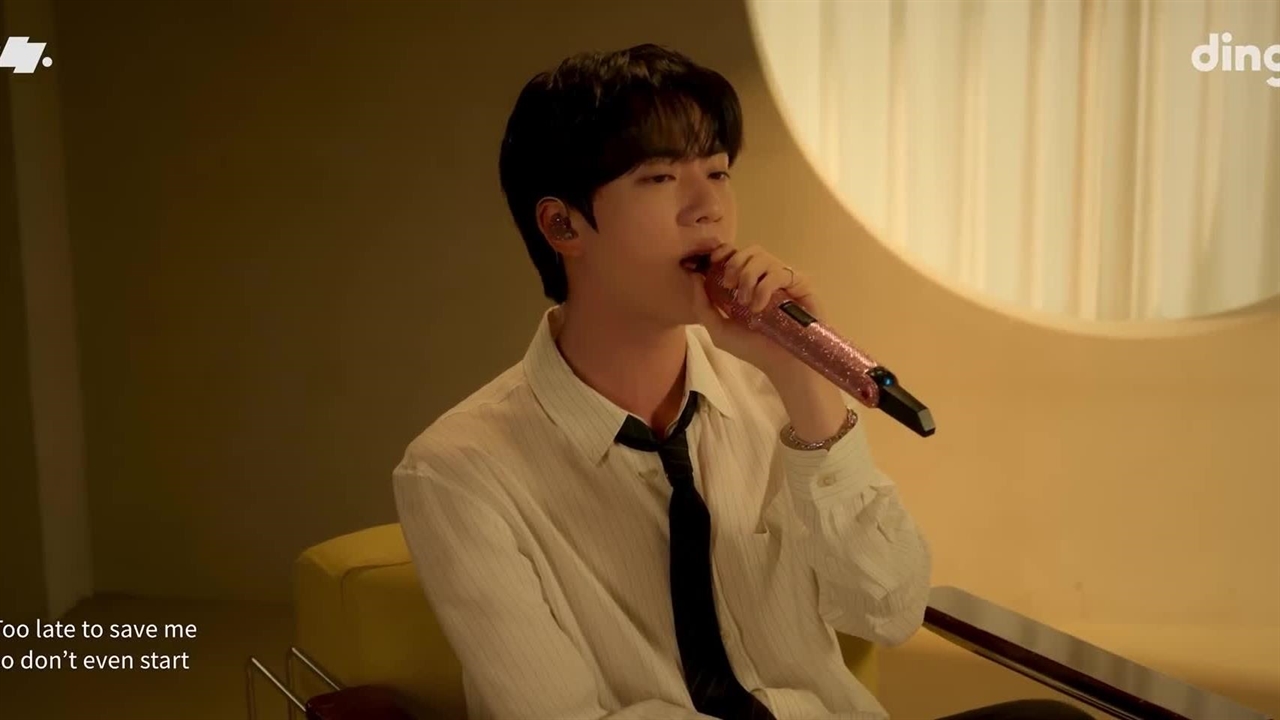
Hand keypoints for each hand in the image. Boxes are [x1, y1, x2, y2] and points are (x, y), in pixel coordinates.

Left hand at [689, 244, 846, 443]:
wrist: (780, 365)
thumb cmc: (753, 349)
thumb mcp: (719, 330)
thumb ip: (703, 306)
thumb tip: (694, 277)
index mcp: (747, 283)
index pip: (736, 253)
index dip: (724, 251)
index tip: (713, 262)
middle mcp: (766, 277)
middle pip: (750, 250)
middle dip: (734, 264)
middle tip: (729, 287)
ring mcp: (784, 279)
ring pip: (763, 257)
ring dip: (748, 276)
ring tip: (747, 303)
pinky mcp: (801, 284)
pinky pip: (779, 273)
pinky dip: (764, 288)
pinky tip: (760, 307)